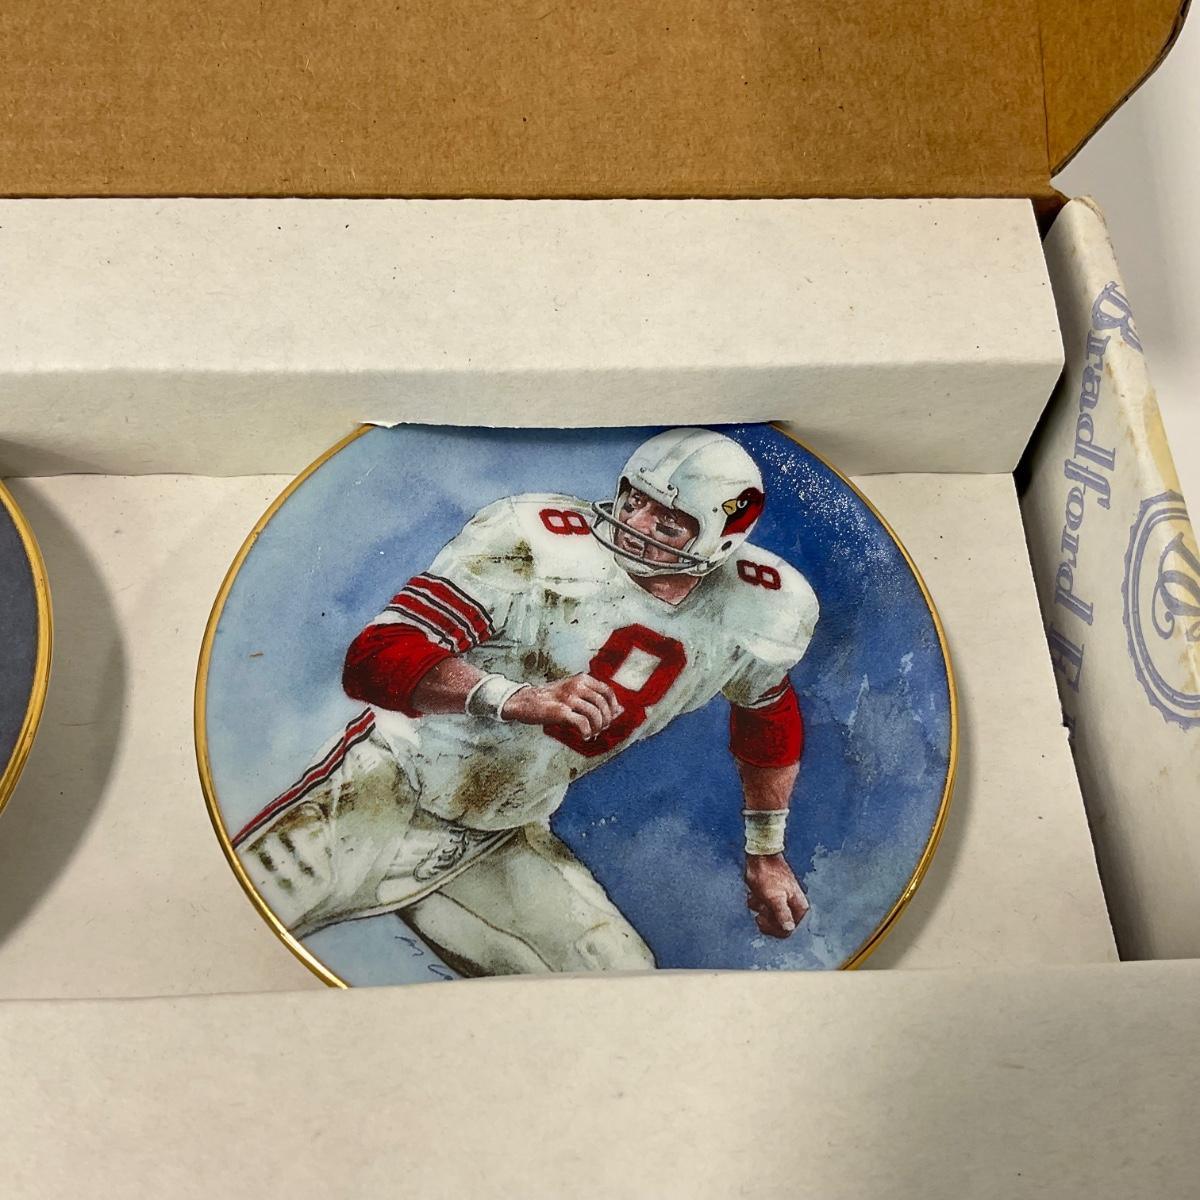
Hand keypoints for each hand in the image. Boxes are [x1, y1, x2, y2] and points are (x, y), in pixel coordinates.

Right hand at [501, 673, 622, 741]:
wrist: (523, 700)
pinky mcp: (560, 711)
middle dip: (606, 719)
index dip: (613, 706)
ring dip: (597, 728)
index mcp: (581, 679)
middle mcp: (577, 686)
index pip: (607, 691)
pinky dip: (587, 732)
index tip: (611, 717)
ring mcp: (568, 698)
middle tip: (601, 728)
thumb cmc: (549, 698)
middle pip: (603, 704)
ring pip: (595, 714)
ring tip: (591, 733)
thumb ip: (593, 698)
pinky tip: (584, 736)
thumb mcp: (572, 692)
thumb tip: (619, 710)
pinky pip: (582, 723)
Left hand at [745, 853, 808, 937]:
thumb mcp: (774, 897)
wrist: (760, 855)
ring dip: (760, 909)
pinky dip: (757, 903)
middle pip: (778, 925)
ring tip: (757, 897)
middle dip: (766, 918)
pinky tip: (754, 894)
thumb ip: (782, 914)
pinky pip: (764, 907)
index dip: (773, 928)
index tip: (762, 919)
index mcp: (799, 907)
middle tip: (759, 908)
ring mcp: (783, 900)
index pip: (788, 930)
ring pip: (769, 917)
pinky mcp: (773, 895)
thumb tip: (789, 928)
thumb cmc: (768, 875)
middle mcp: (794, 905)